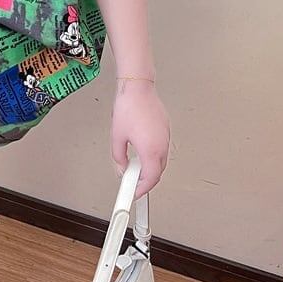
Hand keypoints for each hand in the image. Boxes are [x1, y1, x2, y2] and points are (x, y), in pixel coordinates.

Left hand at [110, 79, 169, 199]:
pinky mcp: (165, 129)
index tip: (135, 193)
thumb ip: (118, 157)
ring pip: (161, 160)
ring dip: (150, 167)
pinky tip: (141, 153)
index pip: (151, 178)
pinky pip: (162, 149)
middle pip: (158, 171)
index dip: (142, 189)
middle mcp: (162, 145)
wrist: (138, 88)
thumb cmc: (129, 107)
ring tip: (134, 168)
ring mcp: (166, 137)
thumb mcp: (117, 136)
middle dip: (146, 180)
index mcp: (151, 150)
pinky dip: (153, 156)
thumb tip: (121, 167)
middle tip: (133, 183)